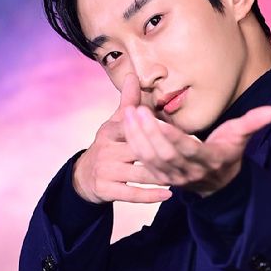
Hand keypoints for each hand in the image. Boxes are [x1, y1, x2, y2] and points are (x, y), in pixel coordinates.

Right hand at [72, 73, 173, 203]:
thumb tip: (133, 75)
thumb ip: (128, 102)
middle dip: (160, 152)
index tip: (175, 130)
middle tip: (186, 155)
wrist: (84, 176)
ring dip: (161, 175)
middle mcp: (106, 151)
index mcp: (110, 132)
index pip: (132, 128)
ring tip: (182, 175)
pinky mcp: (106, 190)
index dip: (151, 129)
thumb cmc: (108, 145)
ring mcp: (106, 172)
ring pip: (138, 174)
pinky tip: (169, 194)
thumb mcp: (114, 123)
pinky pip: (131, 194)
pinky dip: (150, 196)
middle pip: (137, 151)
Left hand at [122, 87, 270, 197]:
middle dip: (147, 133)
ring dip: (136, 137)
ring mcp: (174, 177)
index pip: (187, 149)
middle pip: (164, 154)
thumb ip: (254, 123)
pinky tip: (126, 123)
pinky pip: (145, 162)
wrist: (218, 183)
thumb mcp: (241, 137)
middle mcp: (190, 172)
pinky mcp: (163, 177)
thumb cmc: (228, 153)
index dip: (170, 136)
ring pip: (151, 159)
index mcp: (209, 160)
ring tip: (126, 112)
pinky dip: (134, 143)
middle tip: (135, 110)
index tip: (155, 117)